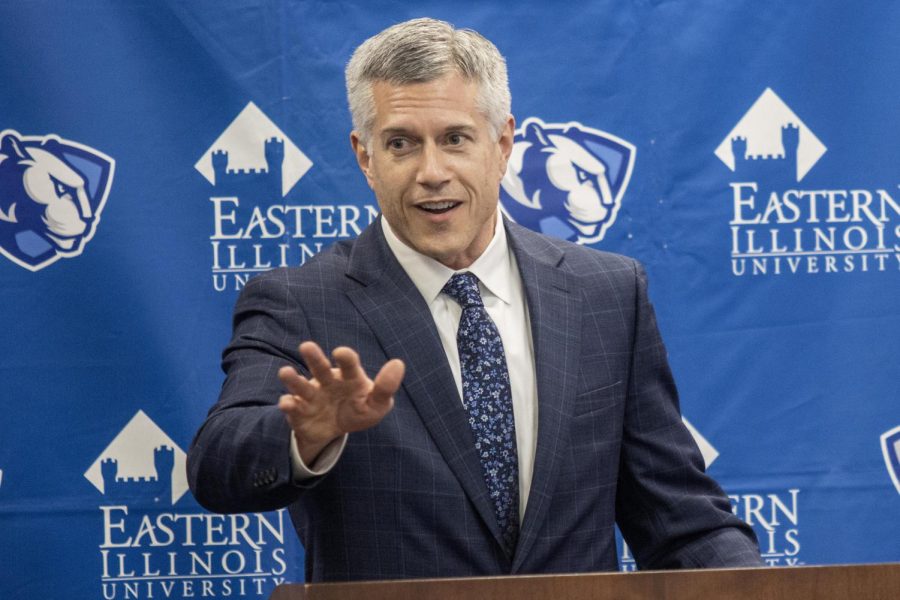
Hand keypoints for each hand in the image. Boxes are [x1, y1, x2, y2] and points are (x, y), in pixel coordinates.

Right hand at [278, 341, 404, 465]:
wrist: (336, 430)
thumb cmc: (359, 410)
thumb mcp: (377, 404)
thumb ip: (386, 387)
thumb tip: (398, 363)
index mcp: (349, 377)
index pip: (349, 364)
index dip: (345, 357)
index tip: (341, 353)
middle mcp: (327, 381)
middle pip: (320, 367)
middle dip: (314, 357)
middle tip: (306, 346)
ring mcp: (311, 395)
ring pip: (301, 385)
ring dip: (293, 378)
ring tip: (285, 372)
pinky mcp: (299, 411)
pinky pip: (292, 407)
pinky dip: (288, 404)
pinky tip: (287, 403)